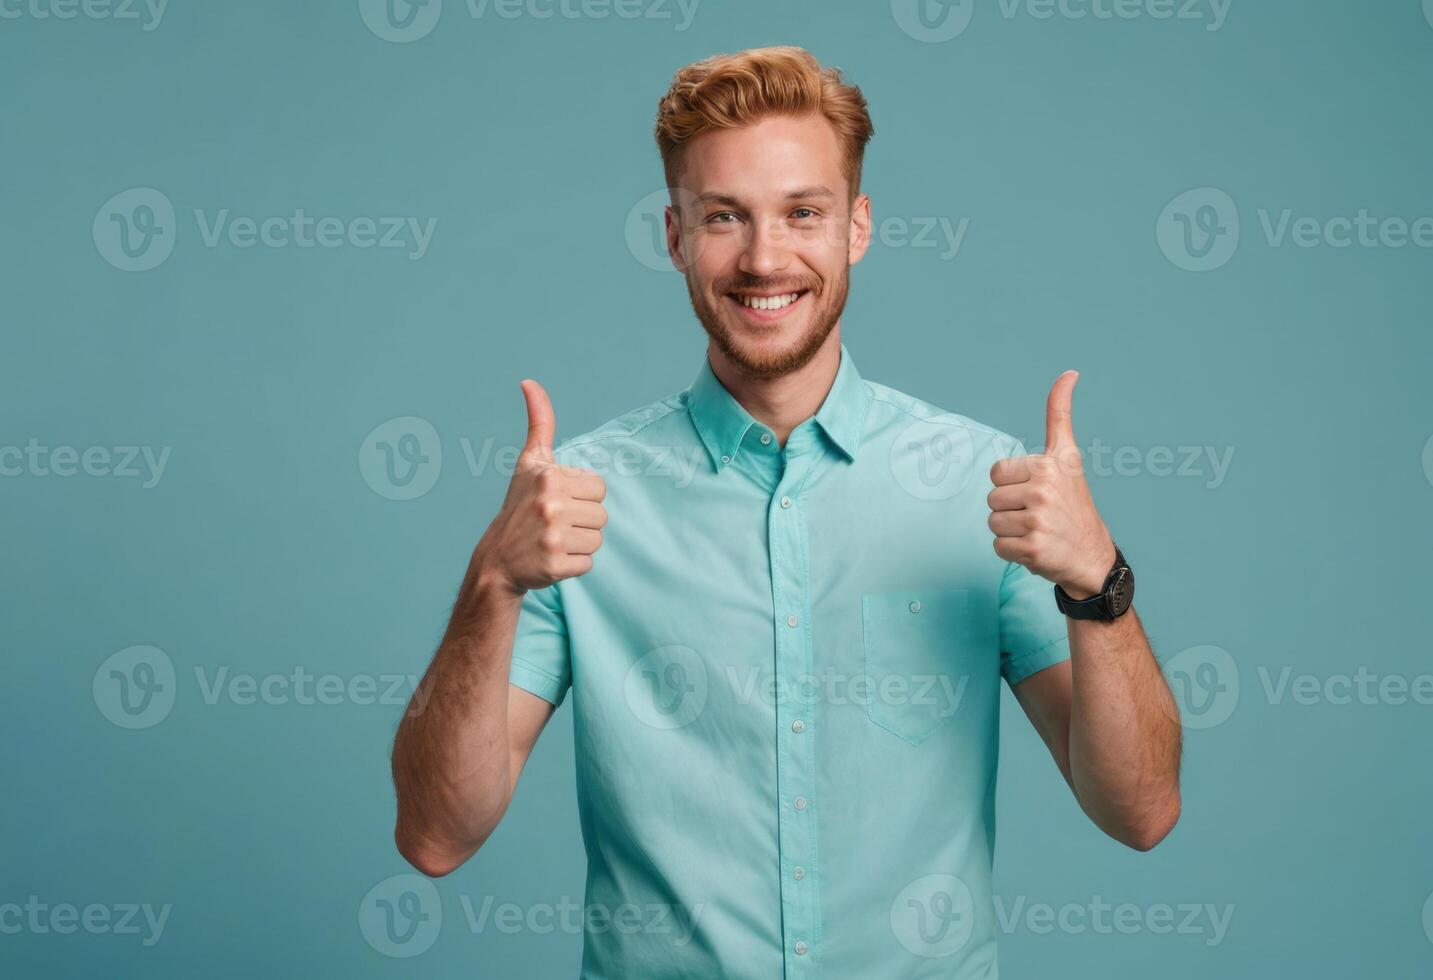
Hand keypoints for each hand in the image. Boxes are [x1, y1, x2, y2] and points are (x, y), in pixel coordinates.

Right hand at [472, 379, 606, 594]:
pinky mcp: (556, 565)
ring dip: (579, 543)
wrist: (498, 558)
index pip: (599, 487)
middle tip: (554, 523)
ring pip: (597, 540)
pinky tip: (551, 558)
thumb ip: (539, 422)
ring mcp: (552, 536)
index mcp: (549, 476)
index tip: (558, 500)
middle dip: (582, 521)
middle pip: (601, 515)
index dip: (582, 496)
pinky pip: (588, 564)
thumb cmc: (520, 505)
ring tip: (553, 540)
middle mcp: (550, 504)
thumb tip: (529, 382)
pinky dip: (574, 565)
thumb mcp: (529, 462)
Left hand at [987, 371, 1114, 599]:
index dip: (1011, 485)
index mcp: (1048, 466)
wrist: (1092, 556)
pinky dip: (1012, 552)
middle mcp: (1043, 491)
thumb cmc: (1074, 504)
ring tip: (1038, 531)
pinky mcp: (1032, 548)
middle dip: (1010, 509)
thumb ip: (1060, 414)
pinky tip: (1035, 549)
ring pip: (992, 522)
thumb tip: (1069, 372)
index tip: (1037, 490)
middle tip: (1039, 515)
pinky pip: (998, 546)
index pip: (996, 473)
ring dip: (1010, 531)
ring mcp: (1037, 521)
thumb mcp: (1068, 457)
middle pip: (992, 499)